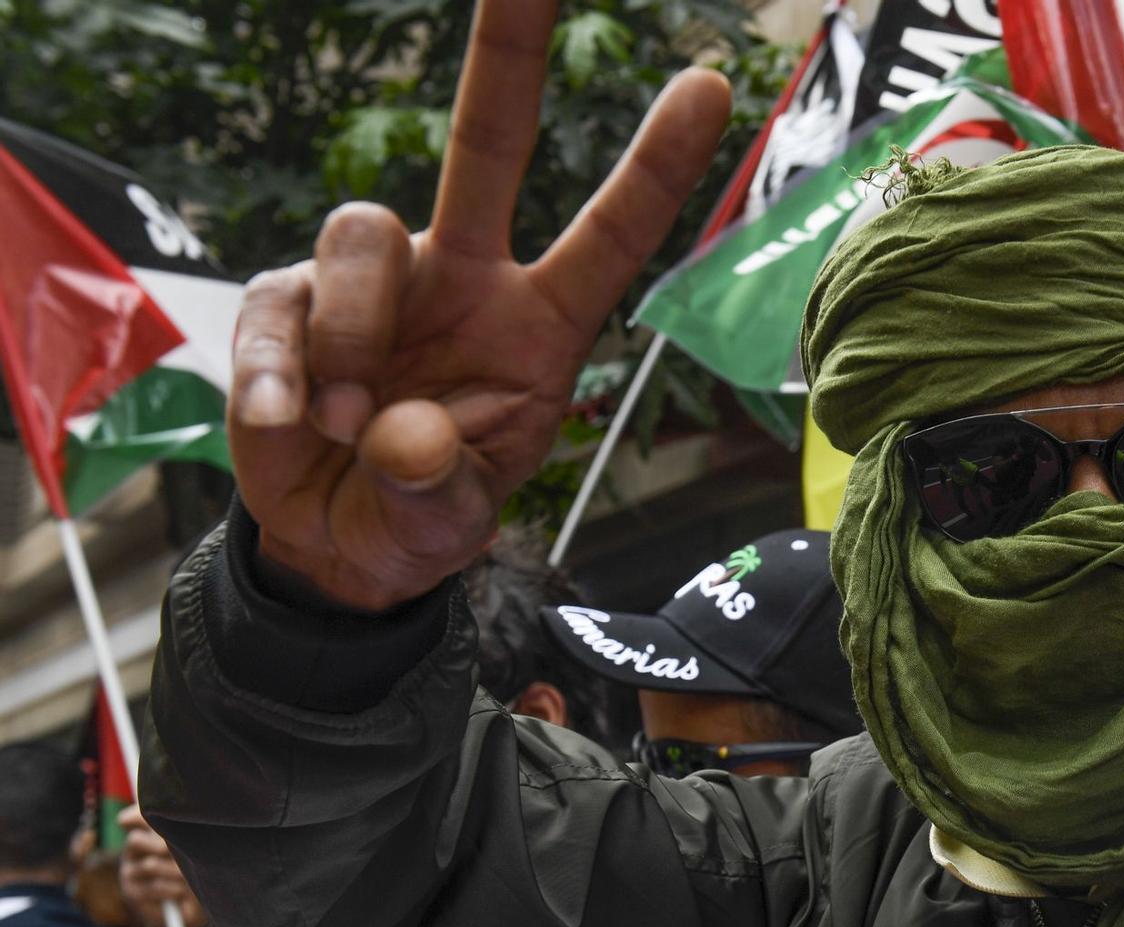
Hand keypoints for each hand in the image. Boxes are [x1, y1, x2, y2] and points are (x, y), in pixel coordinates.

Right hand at [118, 805, 206, 926]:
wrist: (191, 908)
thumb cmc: (198, 872)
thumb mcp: (194, 850)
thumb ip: (187, 833)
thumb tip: (184, 816)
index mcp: (147, 835)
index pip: (131, 819)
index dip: (136, 815)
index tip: (149, 816)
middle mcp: (133, 852)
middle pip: (135, 840)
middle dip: (163, 846)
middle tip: (181, 852)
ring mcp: (129, 872)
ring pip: (150, 865)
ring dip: (175, 872)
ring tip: (189, 879)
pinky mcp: (132, 892)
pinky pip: (153, 886)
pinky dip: (172, 889)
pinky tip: (180, 892)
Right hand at [230, 1, 730, 609]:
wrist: (333, 544)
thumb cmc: (420, 518)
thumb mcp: (447, 523)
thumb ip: (436, 487)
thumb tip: (399, 432)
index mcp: (540, 326)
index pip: (608, 236)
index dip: (654, 168)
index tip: (710, 86)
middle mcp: (464, 277)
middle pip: (487, 142)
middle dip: (508, 52)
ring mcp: (376, 279)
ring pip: (366, 231)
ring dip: (354, 340)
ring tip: (346, 428)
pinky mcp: (289, 297)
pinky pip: (282, 305)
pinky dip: (279, 375)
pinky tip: (290, 424)